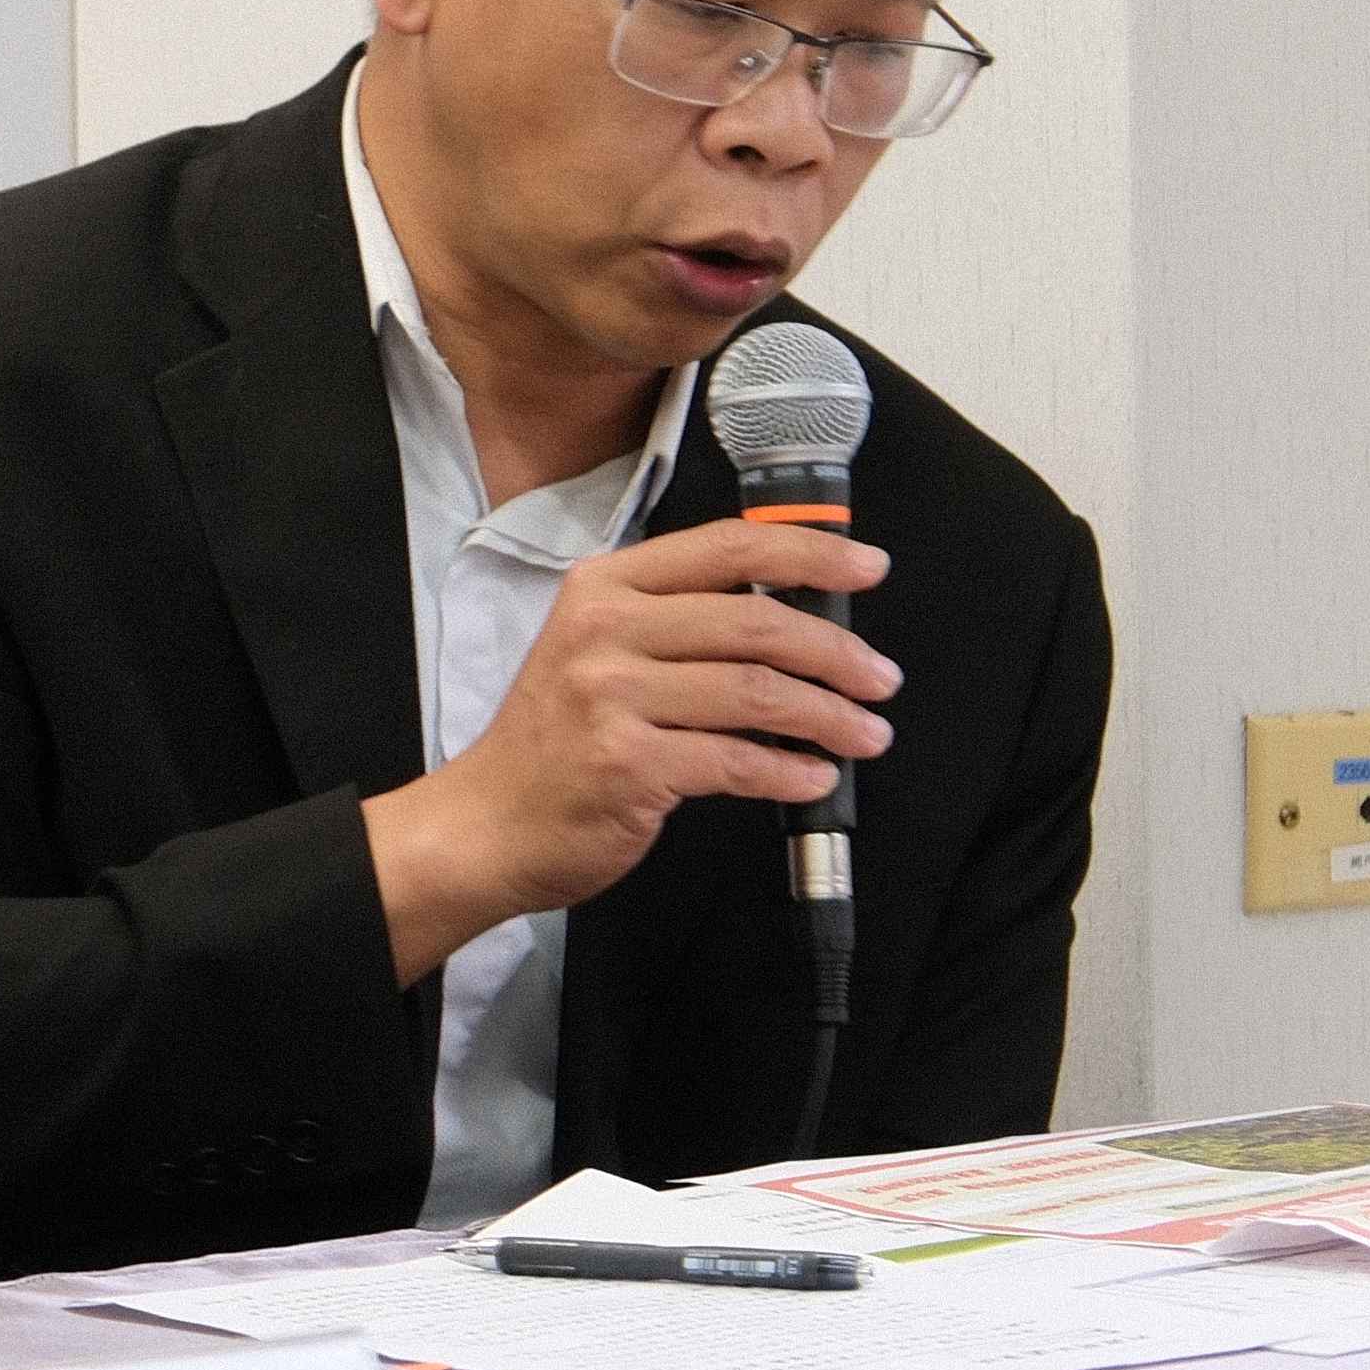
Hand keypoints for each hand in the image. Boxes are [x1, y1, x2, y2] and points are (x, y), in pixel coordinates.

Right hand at [360, 516, 896, 982]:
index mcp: (602, 589)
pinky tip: (815, 778)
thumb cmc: (555, 739)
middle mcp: (603, 632)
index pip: (726, 547)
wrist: (488, 821)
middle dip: (838, 652)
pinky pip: (739, 763)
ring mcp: (611, 698)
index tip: (869, 568)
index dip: (810, 553)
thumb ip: (675, 623)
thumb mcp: (596, 650)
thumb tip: (793, 619)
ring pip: (759, 694)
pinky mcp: (629, 764)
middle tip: (880, 679)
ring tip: (866, 735)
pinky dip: (791, 773)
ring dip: (830, 718)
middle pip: (756, 623)